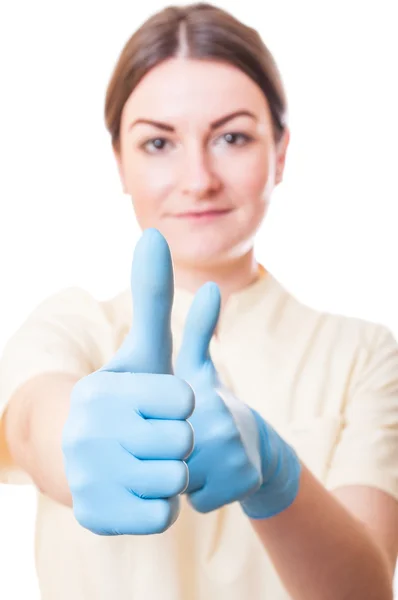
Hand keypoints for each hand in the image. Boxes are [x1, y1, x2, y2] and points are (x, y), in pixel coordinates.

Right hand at [62, 229, 193, 534]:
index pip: (184, 400)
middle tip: (149, 436)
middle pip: (182, 442)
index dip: (179, 404)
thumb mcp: (142, 351)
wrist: (80, 453)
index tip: (155, 404)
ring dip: (168, 472)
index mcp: (106, 391)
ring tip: (141, 461)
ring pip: (174, 480)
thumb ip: (153, 297)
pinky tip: (135, 489)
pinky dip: (158, 504)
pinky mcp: (96, 517)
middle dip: (176, 440)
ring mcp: (90, 477)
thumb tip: (156, 234)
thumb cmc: (125, 398)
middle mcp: (91, 432)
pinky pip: (162, 514)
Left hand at [175, 282, 301, 518]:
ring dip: (181, 473)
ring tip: (198, 455)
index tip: (178, 416)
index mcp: (201, 394)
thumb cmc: (212, 403)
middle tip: (186, 438)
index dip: (158, 424)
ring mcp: (233, 454)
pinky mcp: (242, 482)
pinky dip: (200, 494)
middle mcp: (218, 421)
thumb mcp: (199, 368)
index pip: (159, 420)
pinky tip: (212, 476)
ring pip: (178, 477)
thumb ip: (198, 330)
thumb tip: (211, 284)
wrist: (257, 447)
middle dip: (166, 451)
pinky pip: (197, 498)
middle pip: (165, 450)